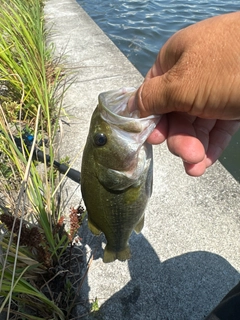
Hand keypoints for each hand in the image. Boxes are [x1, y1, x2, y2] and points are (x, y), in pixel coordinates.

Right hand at [129, 12, 239, 175]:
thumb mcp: (181, 83)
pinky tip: (204, 163)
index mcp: (175, 59)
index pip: (154, 92)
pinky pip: (217, 127)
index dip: (152, 118)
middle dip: (178, 137)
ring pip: (197, 123)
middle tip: (184, 155)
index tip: (153, 140)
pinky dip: (210, 145)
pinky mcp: (235, 104)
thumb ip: (152, 97)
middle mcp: (194, 73)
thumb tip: (129, 107)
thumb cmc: (226, 68)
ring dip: (193, 146)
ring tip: (195, 166)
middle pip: (176, 112)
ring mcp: (216, 89)